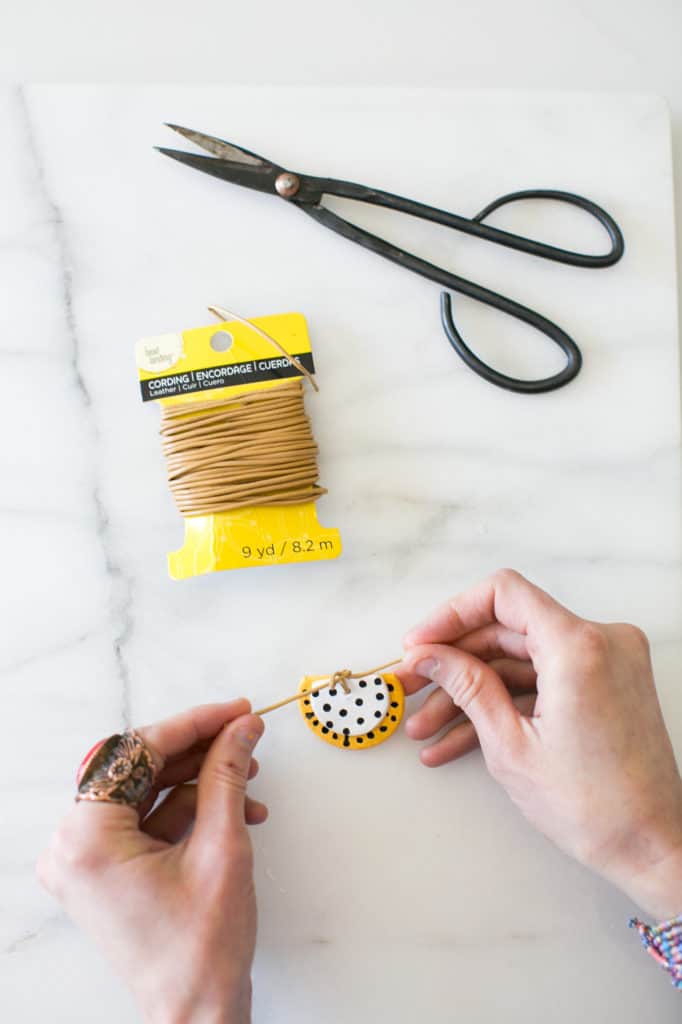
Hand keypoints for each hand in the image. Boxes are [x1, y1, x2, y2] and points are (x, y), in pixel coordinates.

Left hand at [37, 700, 266, 1023]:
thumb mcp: (222, 847)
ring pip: (145, 790)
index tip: (233, 711)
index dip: (193, 725)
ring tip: (247, 773)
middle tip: (242, 731)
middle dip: (197, 749)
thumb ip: (228, 776)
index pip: (137, 754)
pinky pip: (146, 818)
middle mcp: (74, 847)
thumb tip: (241, 729)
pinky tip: (234, 806)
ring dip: (199, 778)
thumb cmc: (200, 950)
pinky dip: (188, 808)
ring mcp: (88, 860)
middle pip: (138, 768)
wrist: (196, 1014)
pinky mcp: (107, 869)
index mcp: (86, 840)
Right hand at [399, 569, 681, 919]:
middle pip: (507, 628)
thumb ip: (465, 686)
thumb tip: (429, 656)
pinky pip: (542, 679)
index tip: (422, 643)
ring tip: (425, 725)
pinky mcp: (605, 682)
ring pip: (519, 659)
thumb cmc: (596, 808)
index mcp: (578, 647)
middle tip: (412, 685)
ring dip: (471, 689)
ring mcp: (606, 661)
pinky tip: (458, 736)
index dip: (452, 614)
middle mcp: (600, 641)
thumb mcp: (510, 745)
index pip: (502, 594)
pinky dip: (504, 700)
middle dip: (453, 660)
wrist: (651, 846)